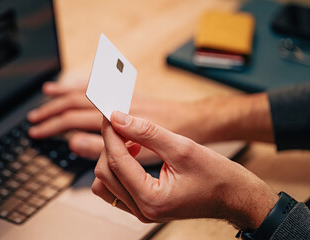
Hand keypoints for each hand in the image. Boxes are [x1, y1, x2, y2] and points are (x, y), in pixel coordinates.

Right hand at [27, 72, 201, 163]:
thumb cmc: (171, 140)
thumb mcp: (139, 152)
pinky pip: (101, 87)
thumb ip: (105, 147)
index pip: (73, 119)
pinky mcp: (129, 95)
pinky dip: (84, 86)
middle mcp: (116, 104)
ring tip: (47, 93)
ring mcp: (122, 97)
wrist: (194, 122)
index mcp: (115, 118)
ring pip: (85, 91)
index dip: (52, 126)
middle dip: (51, 111)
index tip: (35, 132)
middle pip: (73, 103)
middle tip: (33, 118)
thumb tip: (73, 142)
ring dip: (64, 93)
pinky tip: (78, 87)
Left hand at [92, 111, 277, 230]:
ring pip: (107, 182)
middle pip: (106, 173)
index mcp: (151, 199)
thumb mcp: (182, 147)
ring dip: (113, 158)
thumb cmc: (217, 176)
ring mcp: (142, 211)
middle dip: (110, 145)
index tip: (110, 115)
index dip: (110, 134)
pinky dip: (119, 168)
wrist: (234, 197)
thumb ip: (147, 133)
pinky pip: (117, 188)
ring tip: (131, 142)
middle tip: (123, 124)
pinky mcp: (144, 206)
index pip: (116, 162)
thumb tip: (119, 119)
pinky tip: (134, 154)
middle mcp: (142, 210)